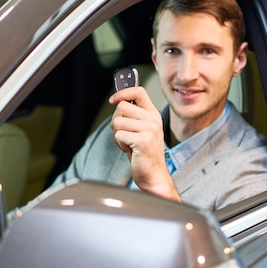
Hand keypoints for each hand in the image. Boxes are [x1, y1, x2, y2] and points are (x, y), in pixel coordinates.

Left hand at [109, 87, 180, 202]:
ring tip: (129, 143)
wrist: (153, 175)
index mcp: (153, 114)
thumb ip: (133, 115)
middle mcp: (153, 119)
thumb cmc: (144, 154)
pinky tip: (130, 150)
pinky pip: (119, 135)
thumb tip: (117, 100)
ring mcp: (149, 129)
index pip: (139, 91)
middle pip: (122, 107)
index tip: (112, 100)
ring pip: (117, 122)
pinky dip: (120, 144)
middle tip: (125, 134)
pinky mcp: (143, 140)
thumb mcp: (141, 129)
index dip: (122, 92)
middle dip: (116, 121)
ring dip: (118, 135)